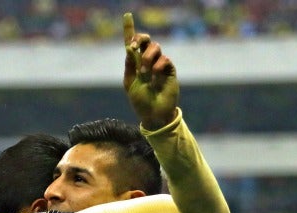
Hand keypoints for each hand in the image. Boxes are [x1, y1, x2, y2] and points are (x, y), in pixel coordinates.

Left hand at [122, 12, 178, 129]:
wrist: (154, 114)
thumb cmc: (140, 101)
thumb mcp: (130, 83)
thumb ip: (129, 65)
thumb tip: (129, 48)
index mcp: (135, 64)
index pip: (132, 44)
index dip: (129, 29)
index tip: (127, 15)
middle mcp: (147, 61)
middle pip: (146, 40)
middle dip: (140, 38)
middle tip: (135, 46)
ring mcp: (159, 65)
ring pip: (155, 48)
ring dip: (147, 58)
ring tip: (145, 73)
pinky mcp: (169, 70)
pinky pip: (164, 60)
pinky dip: (158, 66)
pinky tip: (155, 77)